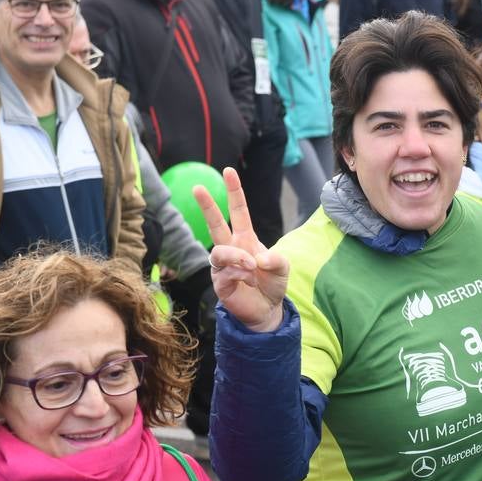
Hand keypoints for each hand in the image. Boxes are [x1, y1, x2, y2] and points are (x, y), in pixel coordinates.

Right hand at [193, 166, 288, 332]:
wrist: (267, 309)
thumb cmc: (272, 283)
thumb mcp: (282, 268)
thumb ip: (276, 260)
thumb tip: (258, 258)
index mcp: (245, 239)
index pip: (238, 212)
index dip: (234, 192)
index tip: (228, 171)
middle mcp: (231, 249)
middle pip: (215, 224)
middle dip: (207, 206)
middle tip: (198, 187)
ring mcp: (222, 266)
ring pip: (220, 252)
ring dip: (238, 257)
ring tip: (252, 266)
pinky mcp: (219, 282)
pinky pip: (224, 273)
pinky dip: (240, 274)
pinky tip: (248, 279)